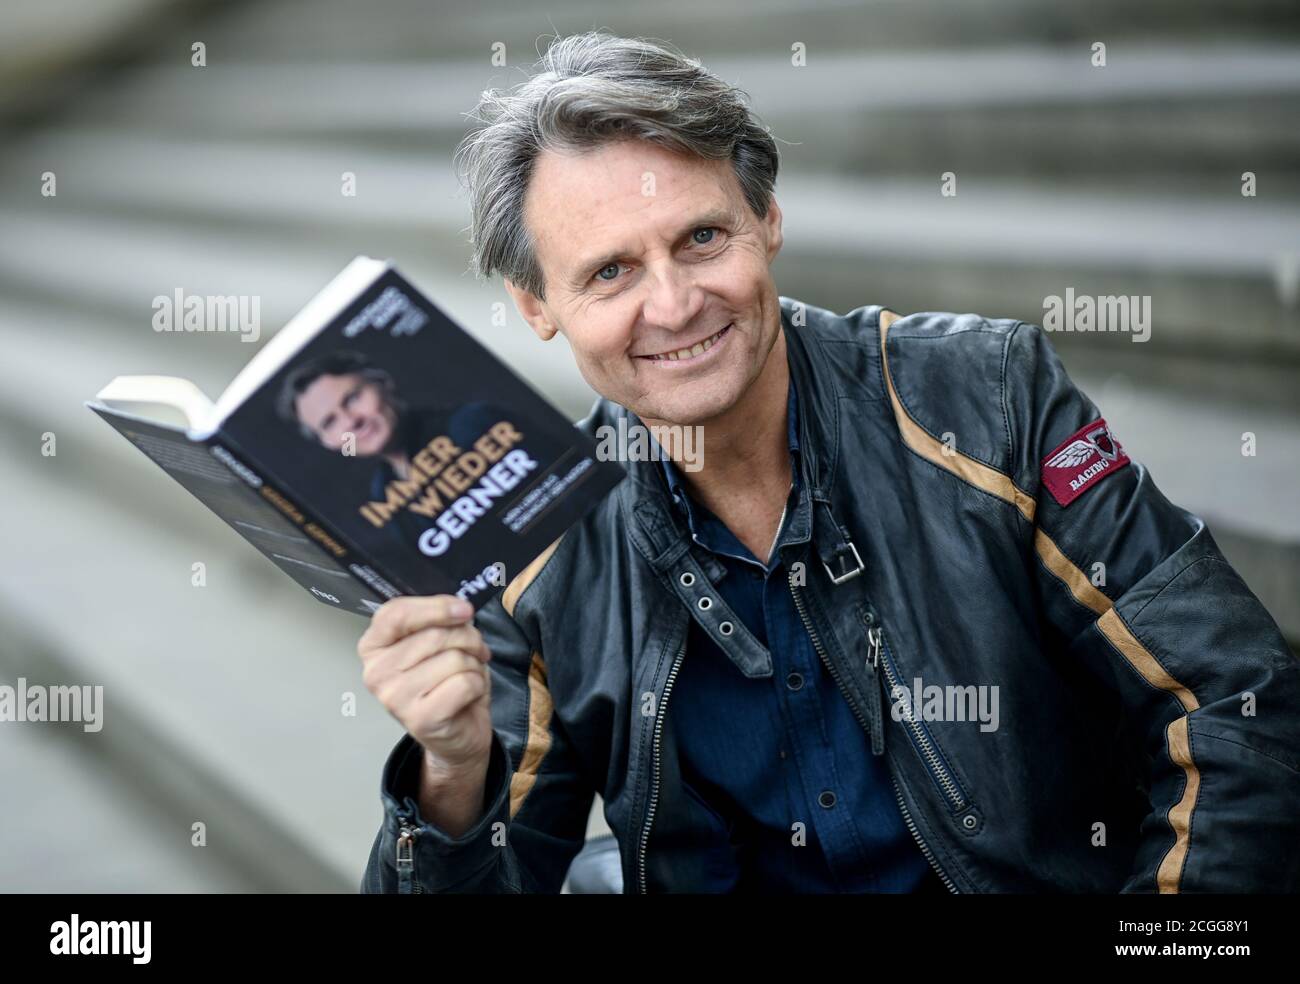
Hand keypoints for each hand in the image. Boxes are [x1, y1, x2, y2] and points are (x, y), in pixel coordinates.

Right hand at [357, 595, 493, 778]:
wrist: (456, 734)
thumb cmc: (446, 682)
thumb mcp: (437, 643)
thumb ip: (438, 621)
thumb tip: (460, 608)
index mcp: (373, 646)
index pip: (396, 613)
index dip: (436, 606)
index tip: (464, 609)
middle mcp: (376, 672)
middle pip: (435, 635)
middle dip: (468, 639)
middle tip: (476, 650)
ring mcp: (394, 698)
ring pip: (453, 658)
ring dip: (474, 664)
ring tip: (467, 675)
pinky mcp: (420, 719)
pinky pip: (464, 683)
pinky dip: (478, 685)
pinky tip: (468, 695)